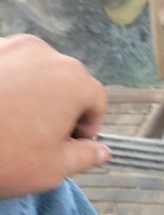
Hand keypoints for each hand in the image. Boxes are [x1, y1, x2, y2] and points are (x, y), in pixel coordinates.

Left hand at [0, 35, 109, 196]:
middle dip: (61, 109)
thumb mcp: (52, 168)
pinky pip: (6, 68)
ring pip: (35, 73)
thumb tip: (102, 151)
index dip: (89, 126)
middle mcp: (45, 53)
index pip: (96, 99)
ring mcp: (10, 46)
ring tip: (12, 126)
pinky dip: (6, 86)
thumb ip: (85, 157)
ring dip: (33, 96)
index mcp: (72, 80)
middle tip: (41, 139)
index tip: (72, 145)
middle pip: (66, 82)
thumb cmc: (1, 155)